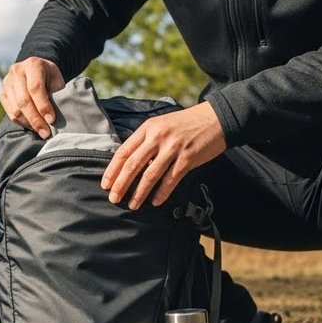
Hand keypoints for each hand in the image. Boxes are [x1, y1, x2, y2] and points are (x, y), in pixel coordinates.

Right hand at [0, 57, 65, 138]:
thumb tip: (53, 118)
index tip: (51, 120)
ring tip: (40, 131)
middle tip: (45, 132)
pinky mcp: (2, 93)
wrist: (35, 69)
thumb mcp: (57, 79)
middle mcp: (16, 72)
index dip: (43, 106)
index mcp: (32, 65)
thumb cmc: (49, 76)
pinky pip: (10, 113)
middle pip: (23, 101)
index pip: (35, 88)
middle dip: (36, 119)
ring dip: (29, 123)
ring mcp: (7, 83)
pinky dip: (22, 122)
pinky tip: (32, 126)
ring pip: (15, 109)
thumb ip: (56, 94)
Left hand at [102, 102, 227, 208]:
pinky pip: (171, 179)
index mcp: (147, 128)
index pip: (124, 152)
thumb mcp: (160, 125)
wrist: (216, 118)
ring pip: (150, 174)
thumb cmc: (185, 124)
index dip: (112, 170)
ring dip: (140, 193)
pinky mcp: (188, 158)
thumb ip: (145, 141)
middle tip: (114, 199)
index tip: (105, 185)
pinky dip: (162, 193)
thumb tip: (128, 164)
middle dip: (121, 184)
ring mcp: (173, 147)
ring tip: (133, 205)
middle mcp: (158, 137)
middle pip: (133, 165)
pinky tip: (155, 202)